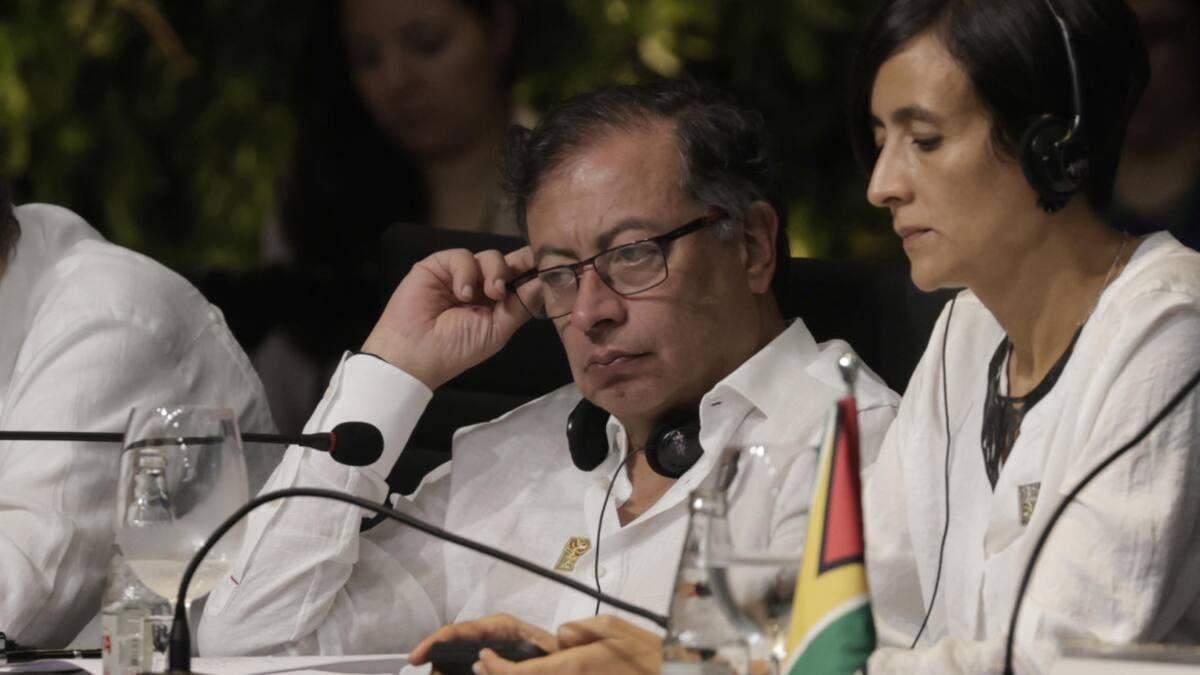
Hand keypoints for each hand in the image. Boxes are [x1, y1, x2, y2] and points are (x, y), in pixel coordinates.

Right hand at [361, 247, 534, 388]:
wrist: (416, 353)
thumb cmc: (456, 349)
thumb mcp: (497, 330)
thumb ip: (521, 305)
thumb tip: (544, 282)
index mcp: (497, 302)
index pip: (521, 278)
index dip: (534, 270)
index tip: (551, 266)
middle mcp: (481, 285)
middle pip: (508, 263)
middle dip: (513, 272)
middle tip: (502, 293)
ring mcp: (460, 274)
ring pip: (489, 256)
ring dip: (492, 273)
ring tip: (485, 296)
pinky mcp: (438, 265)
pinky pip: (462, 256)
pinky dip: (466, 272)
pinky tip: (461, 293)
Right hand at [408, 613, 557, 665]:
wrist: (572, 667)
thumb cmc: (561, 655)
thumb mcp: (539, 652)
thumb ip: (513, 660)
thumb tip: (480, 661)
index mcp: (500, 628)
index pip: (458, 630)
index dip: (434, 642)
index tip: (416, 658)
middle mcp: (491, 639)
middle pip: (452, 650)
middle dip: (438, 666)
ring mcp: (490, 656)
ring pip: (457, 666)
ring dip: (447, 673)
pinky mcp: (491, 667)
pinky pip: (470, 671)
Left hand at [475, 615, 661, 674]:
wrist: (668, 673)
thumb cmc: (645, 654)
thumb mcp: (613, 627)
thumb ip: (579, 630)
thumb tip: (560, 637)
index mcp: (574, 666)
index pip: (521, 673)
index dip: (496, 668)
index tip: (484, 658)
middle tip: (483, 667)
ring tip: (502, 671)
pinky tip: (537, 673)